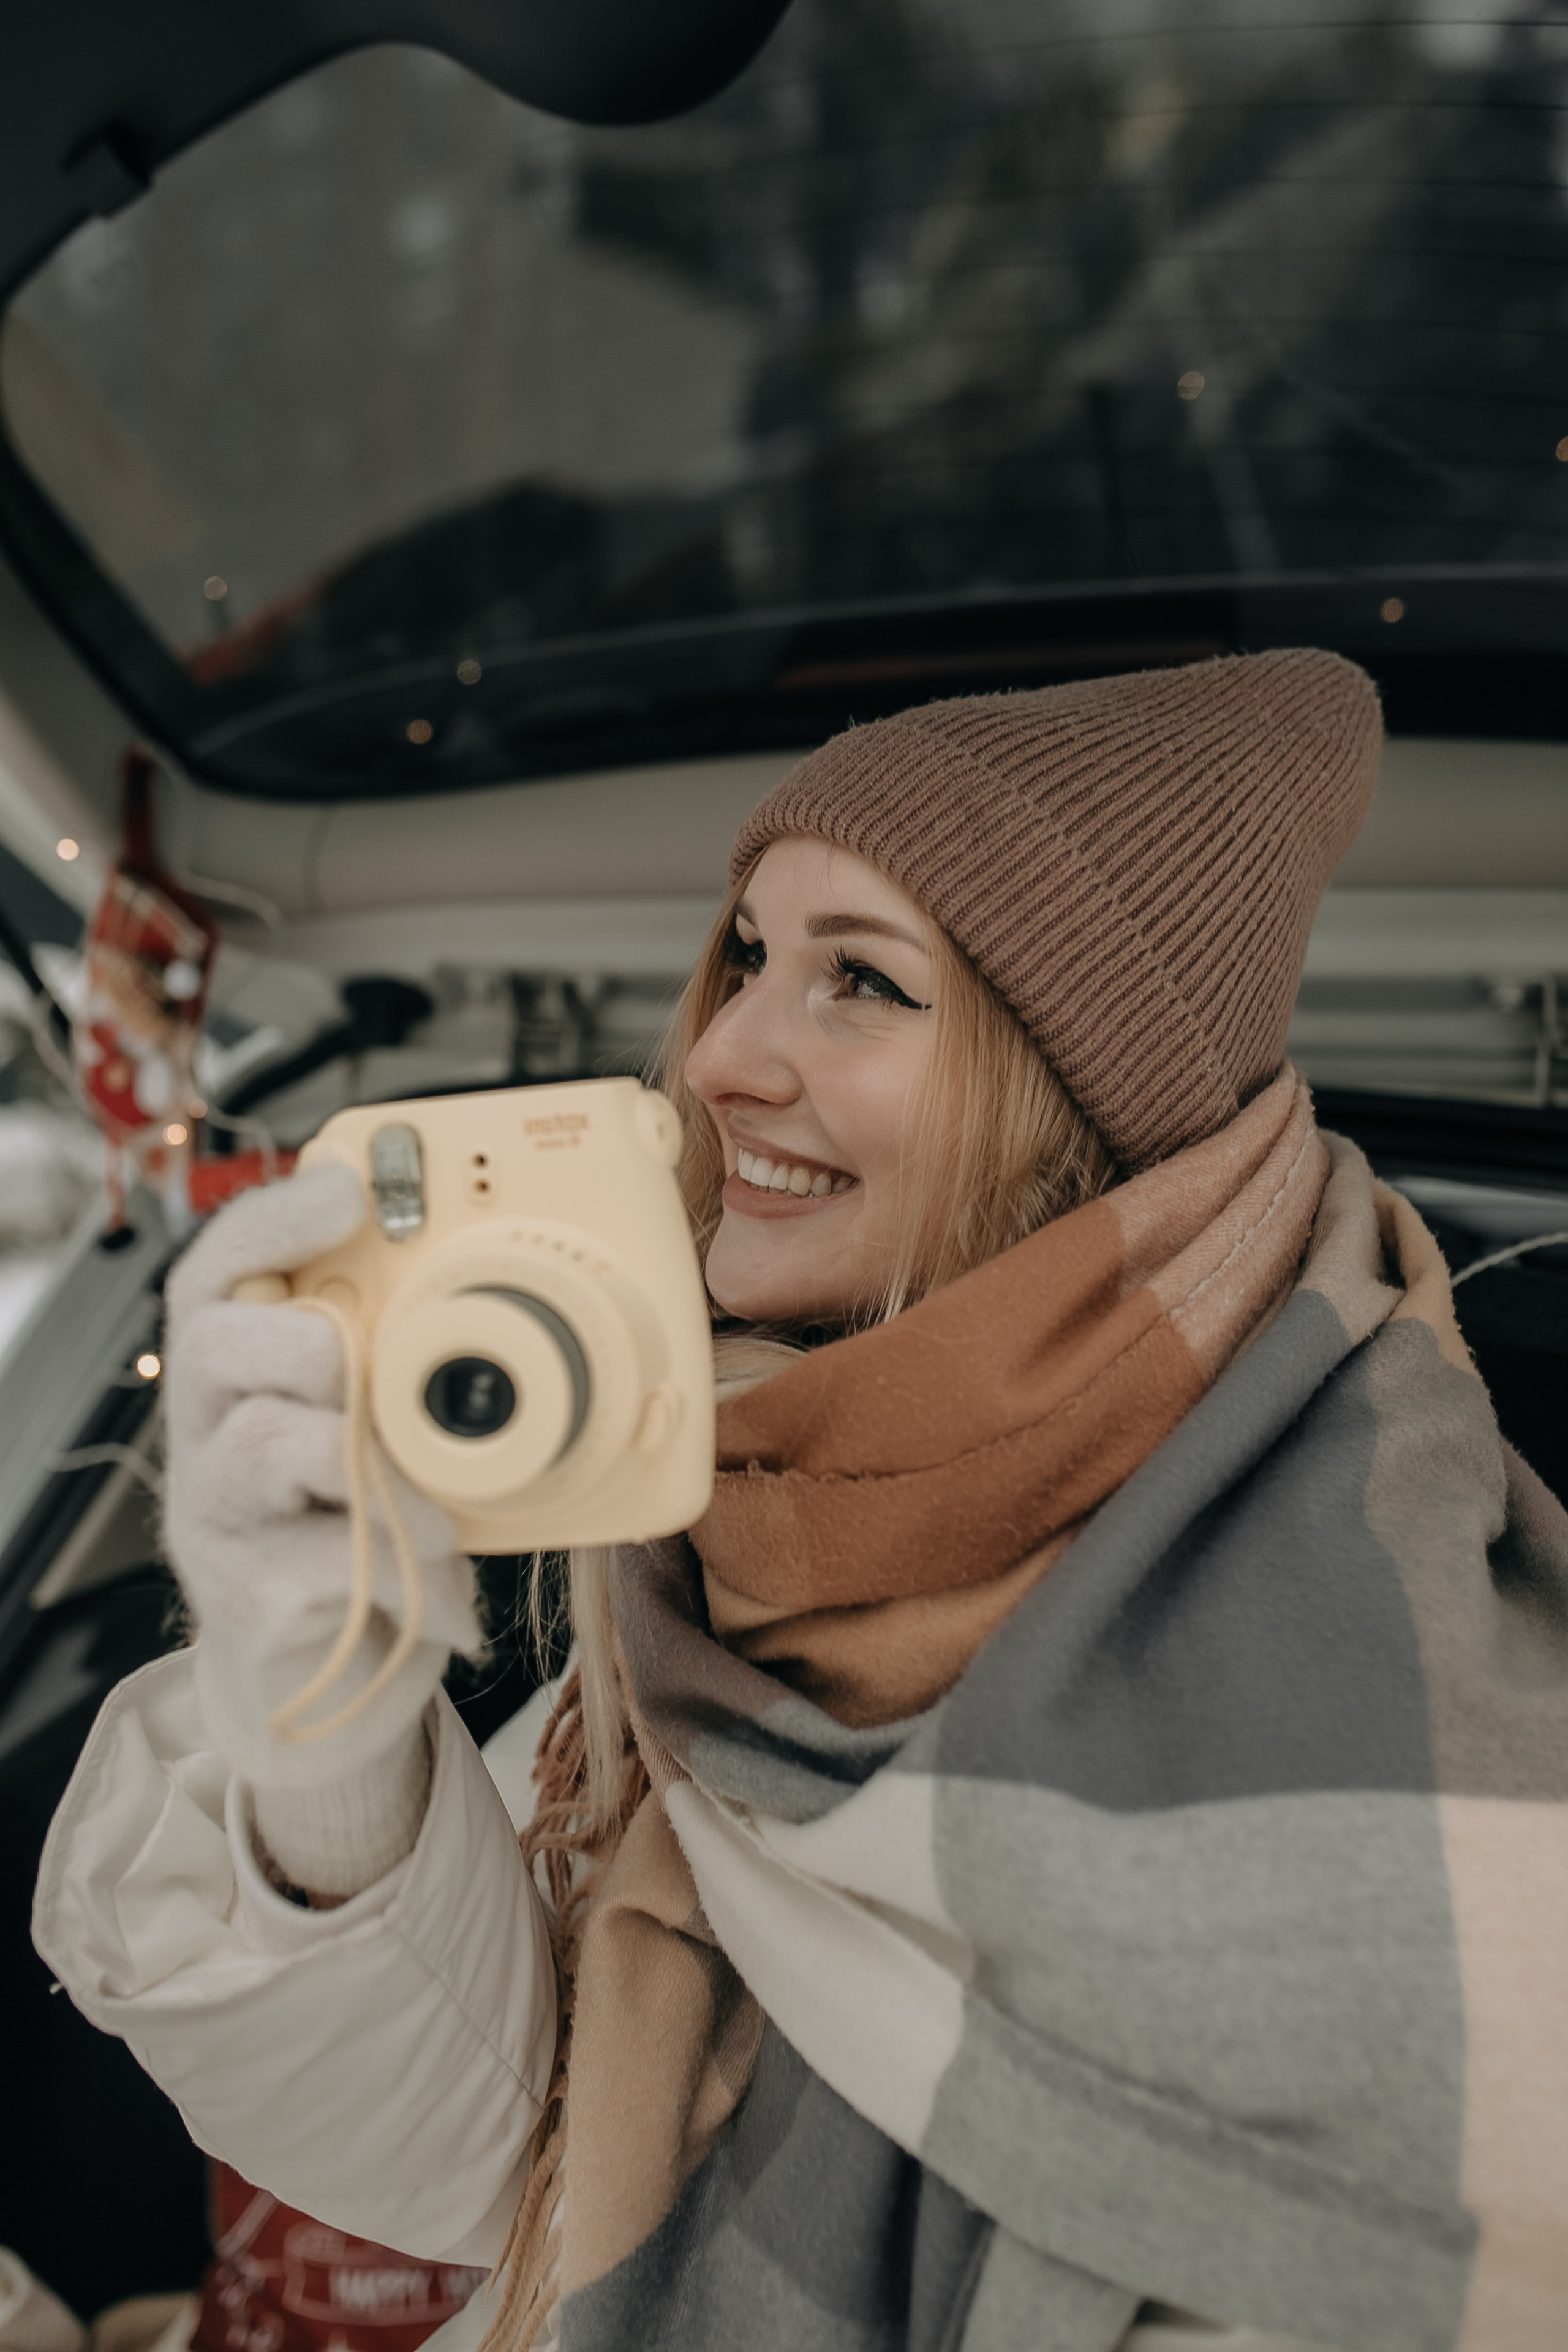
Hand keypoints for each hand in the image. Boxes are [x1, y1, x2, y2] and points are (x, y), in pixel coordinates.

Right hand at [162, 1164, 481, 1797]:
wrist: (327, 1683)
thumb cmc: (368, 1528)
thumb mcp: (394, 1429)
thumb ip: (418, 1362)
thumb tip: (551, 1283)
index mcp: (242, 1366)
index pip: (221, 1264)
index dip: (275, 1217)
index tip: (346, 1186)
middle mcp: (206, 1425)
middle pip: (221, 1338)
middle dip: (318, 1345)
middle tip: (373, 1382)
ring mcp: (215, 1512)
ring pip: (269, 1442)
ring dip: (376, 1469)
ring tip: (436, 1512)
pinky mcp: (243, 1595)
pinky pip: (327, 1560)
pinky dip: (408, 1576)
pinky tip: (441, 1597)